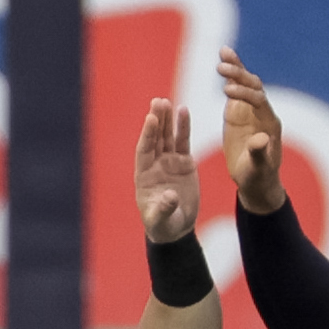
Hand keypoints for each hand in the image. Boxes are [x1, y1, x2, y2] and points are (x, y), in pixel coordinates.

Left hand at [134, 97, 198, 243]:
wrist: (176, 227)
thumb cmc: (164, 225)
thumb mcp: (162, 220)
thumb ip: (164, 209)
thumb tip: (170, 196)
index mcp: (144, 174)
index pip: (144, 149)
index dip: (147, 134)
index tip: (150, 118)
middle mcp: (155, 164)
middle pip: (155, 138)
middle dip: (156, 120)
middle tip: (158, 102)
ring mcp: (169, 161)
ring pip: (167, 136)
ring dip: (167, 119)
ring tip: (168, 102)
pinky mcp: (184, 162)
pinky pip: (183, 141)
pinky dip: (183, 127)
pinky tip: (184, 111)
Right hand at [218, 48, 287, 214]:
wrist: (257, 180)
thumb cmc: (259, 177)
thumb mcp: (258, 168)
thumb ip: (259, 153)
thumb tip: (260, 138)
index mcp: (269, 123)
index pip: (259, 101)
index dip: (245, 94)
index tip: (227, 91)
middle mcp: (262, 112)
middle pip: (254, 86)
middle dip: (240, 76)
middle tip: (222, 67)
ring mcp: (251, 109)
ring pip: (246, 82)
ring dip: (236, 68)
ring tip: (223, 53)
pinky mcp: (239, 110)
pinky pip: (236, 88)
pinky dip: (231, 74)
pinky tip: (222, 60)